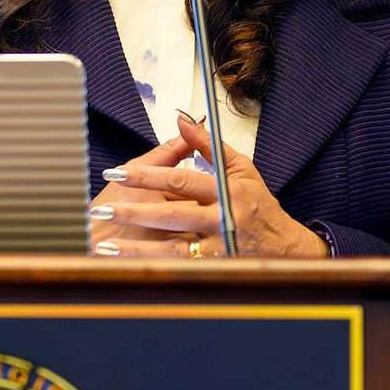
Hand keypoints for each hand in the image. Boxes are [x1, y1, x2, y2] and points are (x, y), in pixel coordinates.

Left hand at [89, 113, 329, 258]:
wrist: (286, 247)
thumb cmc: (259, 204)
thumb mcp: (240, 168)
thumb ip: (208, 145)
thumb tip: (182, 120)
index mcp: (226, 189)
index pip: (180, 180)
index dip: (147, 176)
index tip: (118, 173)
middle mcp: (222, 219)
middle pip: (171, 213)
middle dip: (133, 211)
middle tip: (103, 209)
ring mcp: (219, 248)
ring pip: (171, 248)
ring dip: (136, 247)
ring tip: (105, 245)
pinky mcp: (216, 269)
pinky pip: (178, 268)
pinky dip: (151, 265)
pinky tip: (125, 264)